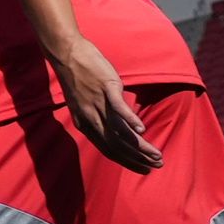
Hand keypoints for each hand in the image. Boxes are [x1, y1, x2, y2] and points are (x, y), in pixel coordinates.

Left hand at [49, 37, 158, 172]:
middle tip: (156, 165)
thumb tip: (116, 125)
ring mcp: (98, 103)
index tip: (143, 168)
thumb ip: (99, 116)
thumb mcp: (86, 103)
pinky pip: (118, 108)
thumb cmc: (80, 78)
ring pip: (118, 131)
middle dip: (137, 158)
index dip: (126, 161)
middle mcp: (90, 117)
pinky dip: (129, 120)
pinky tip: (142, 130)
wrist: (66, 54)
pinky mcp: (106, 88)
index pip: (108, 149)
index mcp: (86, 123)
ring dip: (138, 145)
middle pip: (115, 145)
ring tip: (155, 154)